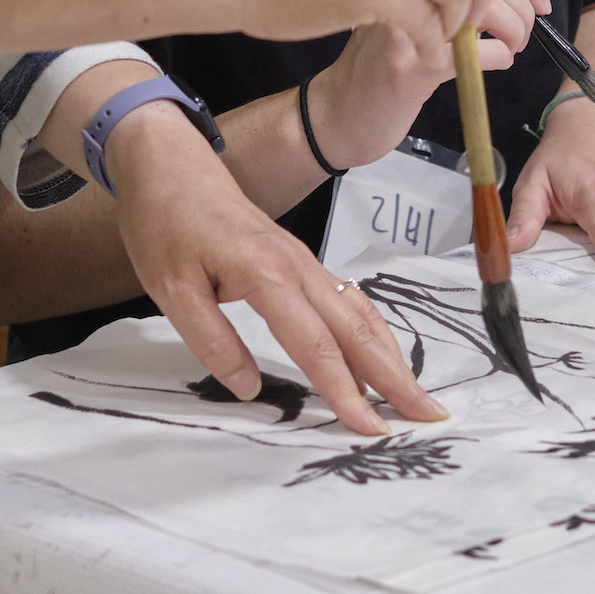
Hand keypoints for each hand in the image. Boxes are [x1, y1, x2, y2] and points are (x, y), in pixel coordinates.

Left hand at [107, 101, 445, 433]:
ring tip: (416, 394)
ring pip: (359, 312)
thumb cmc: (164, 225)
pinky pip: (347, 299)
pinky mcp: (300, 260)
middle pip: (356, 329)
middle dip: (395, 377)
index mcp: (266, 274)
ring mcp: (304, 260)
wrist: (169, 164)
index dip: (345, 391)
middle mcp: (298, 266)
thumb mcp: (170, 289)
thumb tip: (250, 388)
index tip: (371, 429)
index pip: (316, 344)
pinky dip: (373, 331)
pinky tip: (383, 352)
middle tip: (430, 416)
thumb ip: (212, 340)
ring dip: (392, 354)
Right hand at [308, 0, 547, 168]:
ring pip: (486, 10)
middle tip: (529, 28)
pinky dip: (500, 58)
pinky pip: (478, 54)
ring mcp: (404, 25)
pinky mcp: (411, 68)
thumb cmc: (382, 57)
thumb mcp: (421, 8)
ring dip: (516, 30)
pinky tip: (494, 63)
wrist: (337, 109)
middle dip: (523, 4)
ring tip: (513, 46)